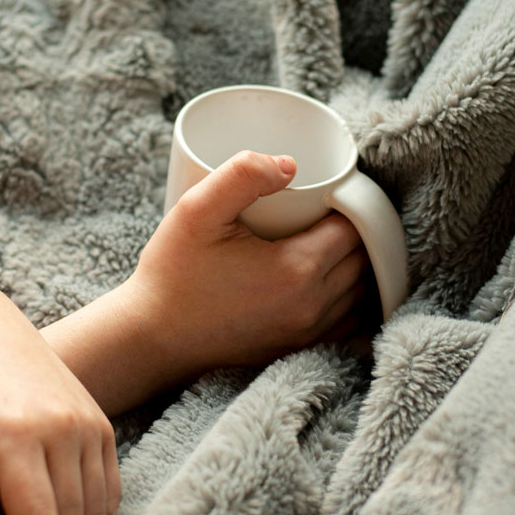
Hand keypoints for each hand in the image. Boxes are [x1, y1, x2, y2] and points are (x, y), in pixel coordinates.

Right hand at [127, 150, 368, 372]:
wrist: (151, 338)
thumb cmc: (171, 274)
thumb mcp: (196, 211)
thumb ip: (241, 174)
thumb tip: (289, 164)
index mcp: (296, 269)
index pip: (355, 227)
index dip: (351, 203)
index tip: (333, 189)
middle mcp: (312, 306)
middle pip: (364, 259)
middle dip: (356, 230)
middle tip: (331, 208)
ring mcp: (307, 334)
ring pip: (361, 292)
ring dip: (356, 264)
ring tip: (331, 238)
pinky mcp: (297, 349)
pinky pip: (347, 322)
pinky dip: (349, 298)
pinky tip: (331, 279)